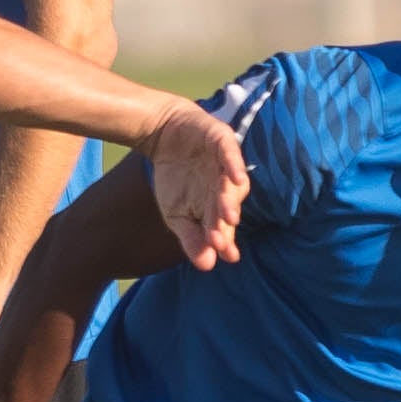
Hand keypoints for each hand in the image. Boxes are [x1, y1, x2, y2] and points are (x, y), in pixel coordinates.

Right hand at [145, 102, 249, 270]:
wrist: (163, 135)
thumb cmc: (174, 177)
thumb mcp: (176, 214)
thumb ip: (191, 238)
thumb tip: (206, 266)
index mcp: (216, 205)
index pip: (223, 226)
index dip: (225, 240)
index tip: (227, 257)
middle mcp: (225, 186)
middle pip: (227, 207)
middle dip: (225, 225)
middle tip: (222, 243)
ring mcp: (225, 164)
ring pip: (231, 184)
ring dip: (230, 201)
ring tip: (229, 218)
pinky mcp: (221, 141)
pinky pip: (231, 154)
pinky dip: (235, 166)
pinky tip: (236, 179)